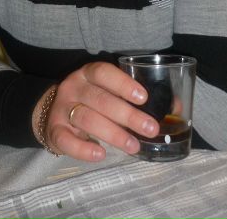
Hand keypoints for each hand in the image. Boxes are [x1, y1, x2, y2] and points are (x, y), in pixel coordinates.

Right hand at [32, 62, 159, 161]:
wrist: (51, 112)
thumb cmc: (91, 100)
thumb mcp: (107, 91)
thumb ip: (134, 97)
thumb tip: (175, 107)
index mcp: (87, 74)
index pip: (103, 72)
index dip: (122, 83)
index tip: (143, 97)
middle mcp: (73, 87)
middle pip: (100, 99)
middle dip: (128, 115)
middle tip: (151, 128)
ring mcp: (62, 109)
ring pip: (87, 119)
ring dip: (113, 134)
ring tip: (134, 146)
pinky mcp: (54, 131)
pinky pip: (67, 140)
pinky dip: (83, 149)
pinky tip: (101, 154)